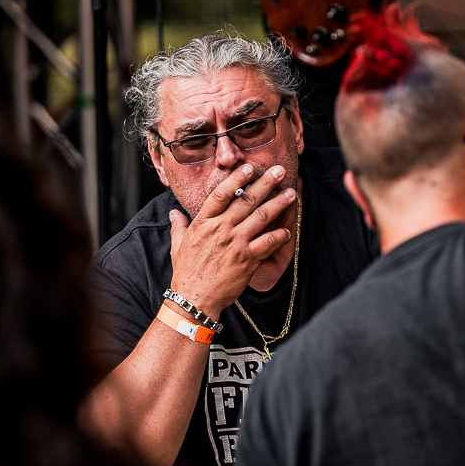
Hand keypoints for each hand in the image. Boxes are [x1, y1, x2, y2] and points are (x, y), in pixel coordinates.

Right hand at [168, 163, 295, 318]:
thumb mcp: (178, 245)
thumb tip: (174, 213)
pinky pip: (268, 242)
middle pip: (246, 200)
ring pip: (261, 216)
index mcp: (203, 222)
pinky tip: (288, 231)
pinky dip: (280, 235)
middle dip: (265, 183)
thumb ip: (179, 226)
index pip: (222, 194)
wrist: (194, 298)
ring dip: (278, 203)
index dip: (237, 178)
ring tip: (290, 193)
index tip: (249, 167)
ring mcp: (235, 242)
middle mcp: (221, 228)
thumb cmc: (186, 273)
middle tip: (278, 171)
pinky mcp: (247, 258)